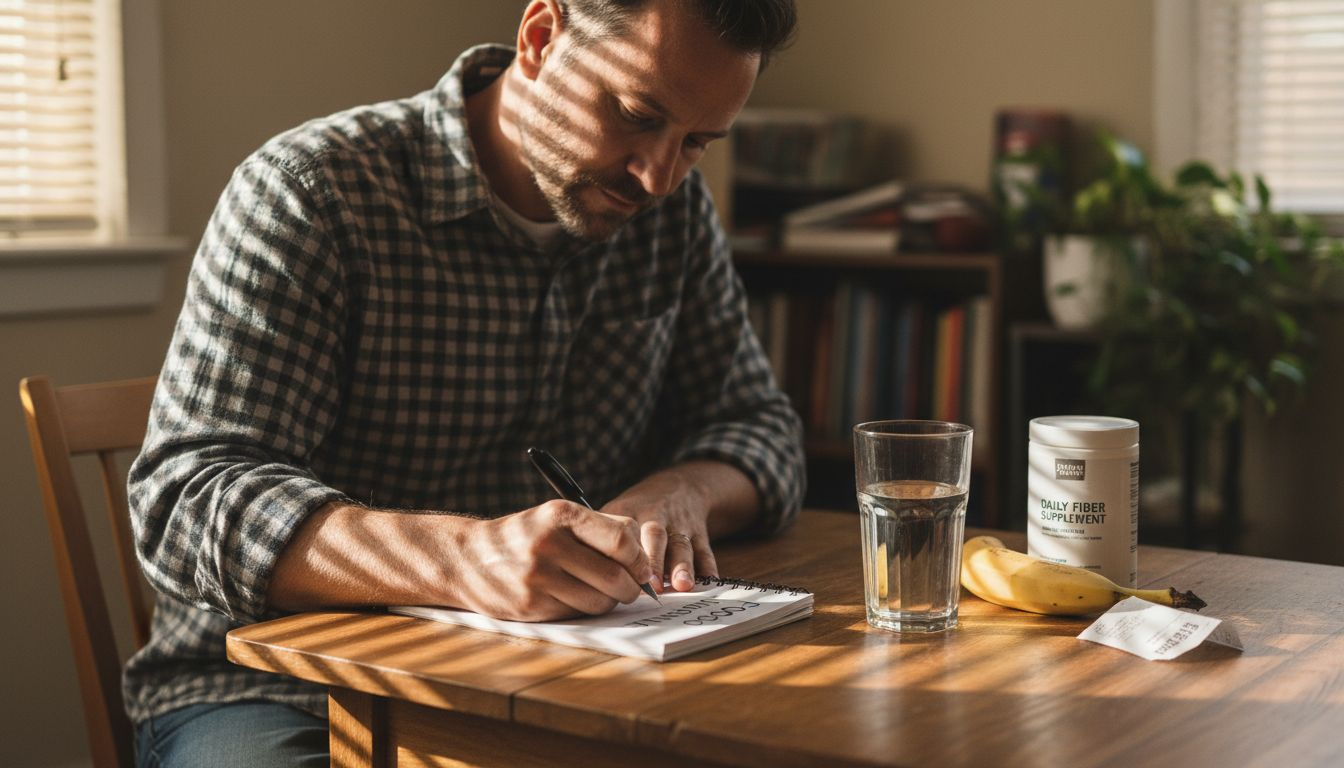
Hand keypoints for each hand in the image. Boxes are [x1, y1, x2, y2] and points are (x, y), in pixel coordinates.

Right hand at [449, 500, 653, 621]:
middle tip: (631, 588)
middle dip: (632, 587)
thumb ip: (599, 529)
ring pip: (600, 601)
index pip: (621, 539)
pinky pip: (577, 614)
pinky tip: (574, 598)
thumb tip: (644, 558)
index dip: (640, 558)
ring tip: (601, 592)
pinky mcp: (530, 605)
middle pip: (616, 575)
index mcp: (560, 515)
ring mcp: (538, 576)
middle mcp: (548, 543)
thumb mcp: (555, 518)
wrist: (467, 558)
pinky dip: (584, 610)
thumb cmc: (524, 537)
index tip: (643, 568)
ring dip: (610, 602)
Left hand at [601, 468, 720, 593]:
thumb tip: (575, 571)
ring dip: (683, 565)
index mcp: (630, 512)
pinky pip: (706, 549)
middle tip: (653, 585)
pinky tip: (710, 581)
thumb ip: (596, 536)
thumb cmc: (638, 509)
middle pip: (655, 535)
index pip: (624, 529)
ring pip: (682, 544)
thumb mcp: (615, 512)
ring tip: (683, 585)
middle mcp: (656, 516)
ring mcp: (680, 525)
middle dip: (655, 559)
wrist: (679, 487)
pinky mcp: (700, 533)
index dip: (623, 551)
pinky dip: (709, 566)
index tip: (619, 574)